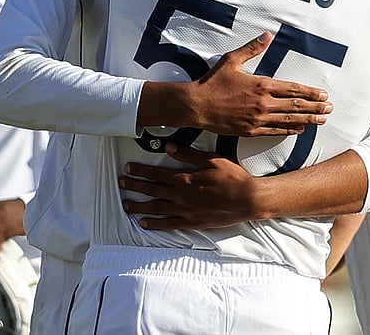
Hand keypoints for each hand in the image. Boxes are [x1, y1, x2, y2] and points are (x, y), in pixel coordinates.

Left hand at [119, 143, 264, 229]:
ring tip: (126, 204)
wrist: (248, 200)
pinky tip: (144, 223)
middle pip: (152, 190)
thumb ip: (188, 154)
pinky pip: (169, 224)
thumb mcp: (212, 159)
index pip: (156, 173)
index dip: (140, 170)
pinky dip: (155, 224)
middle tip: (121, 183)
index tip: (128, 168)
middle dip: (134, 186)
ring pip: (156, 208)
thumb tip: (168, 146)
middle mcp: (181, 196)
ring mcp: (186, 211)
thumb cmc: (233, 178)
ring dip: (139, 205)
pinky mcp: (192, 222)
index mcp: (184, 178)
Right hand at [147, 31, 331, 136]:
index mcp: (261, 84)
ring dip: (308, 120)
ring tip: (322, 120)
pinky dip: (289, 130)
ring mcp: (258, 118)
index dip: (310, 93)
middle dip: (315, 107)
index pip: (292, 89)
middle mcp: (263, 103)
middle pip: (296, 106)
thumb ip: (252, 48)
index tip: (322, 94)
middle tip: (329, 109)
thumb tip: (267, 36)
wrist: (196, 105)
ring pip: (289, 120)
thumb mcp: (231, 60)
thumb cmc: (212, 82)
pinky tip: (300, 129)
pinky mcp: (250, 130)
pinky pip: (275, 131)